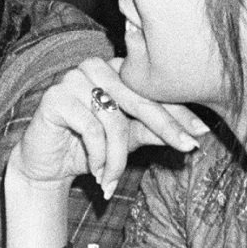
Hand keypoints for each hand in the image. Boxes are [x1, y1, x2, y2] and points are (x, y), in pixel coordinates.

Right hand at [8, 57, 207, 198]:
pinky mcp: (55, 97)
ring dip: (117, 159)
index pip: (151, 90)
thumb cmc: (85, 149)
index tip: (203, 132)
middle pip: (140, 99)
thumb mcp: (125, 141)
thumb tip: (192, 134)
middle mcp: (94, 68)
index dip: (178, 112)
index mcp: (113, 71)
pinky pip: (92, 129)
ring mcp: (73, 79)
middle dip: (166, 128)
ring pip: (115, 121)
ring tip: (111, 180)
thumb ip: (151, 131)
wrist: (43, 166)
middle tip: (187, 148)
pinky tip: (96, 173)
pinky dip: (98, 157)